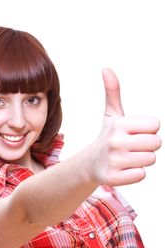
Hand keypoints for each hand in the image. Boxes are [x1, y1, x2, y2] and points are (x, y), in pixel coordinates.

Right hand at [88, 68, 160, 185]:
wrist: (90, 163)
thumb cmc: (107, 137)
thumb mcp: (111, 115)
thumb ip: (113, 92)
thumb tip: (106, 69)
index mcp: (119, 124)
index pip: (155, 125)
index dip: (148, 130)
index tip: (134, 133)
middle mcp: (115, 141)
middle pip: (156, 143)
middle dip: (147, 146)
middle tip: (132, 147)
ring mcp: (114, 161)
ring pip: (150, 159)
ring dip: (141, 160)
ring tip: (127, 158)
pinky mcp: (113, 178)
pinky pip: (141, 175)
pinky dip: (134, 173)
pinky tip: (123, 169)